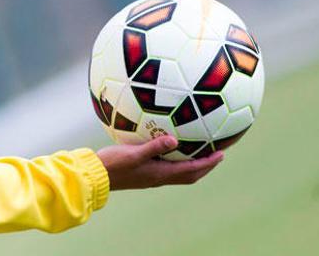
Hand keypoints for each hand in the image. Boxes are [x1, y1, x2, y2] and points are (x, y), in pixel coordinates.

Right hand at [96, 135, 223, 189]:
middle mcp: (159, 178)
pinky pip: (169, 170)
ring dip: (194, 166)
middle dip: (205, 167)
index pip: (191, 169)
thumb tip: (174, 139)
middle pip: (190, 175)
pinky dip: (178, 163)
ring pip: (180, 174)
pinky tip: (172, 152)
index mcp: (161, 174)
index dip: (208, 162)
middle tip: (217, 155)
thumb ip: (154, 146)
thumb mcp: (134, 152)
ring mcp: (152, 177)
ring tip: (200, 154)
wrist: (97, 176)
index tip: (222, 154)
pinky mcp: (144, 174)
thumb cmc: (114, 164)